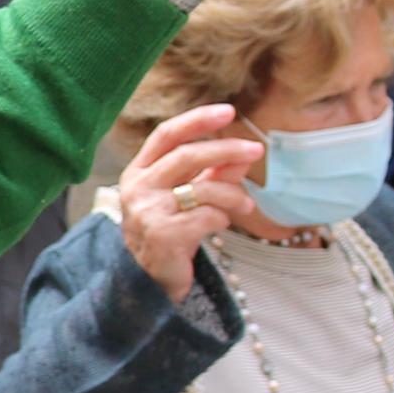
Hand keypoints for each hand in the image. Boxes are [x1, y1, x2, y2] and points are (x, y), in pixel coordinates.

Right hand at [117, 107, 263, 301]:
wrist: (147, 281)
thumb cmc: (168, 232)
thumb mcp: (187, 197)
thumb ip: (211, 173)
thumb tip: (243, 154)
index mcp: (138, 171)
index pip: (167, 135)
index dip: (198, 120)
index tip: (229, 111)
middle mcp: (137, 188)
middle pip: (187, 155)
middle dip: (227, 150)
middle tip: (256, 150)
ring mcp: (147, 212)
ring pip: (203, 188)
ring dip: (234, 194)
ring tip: (246, 205)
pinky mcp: (163, 235)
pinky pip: (208, 215)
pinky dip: (223, 218)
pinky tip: (221, 225)